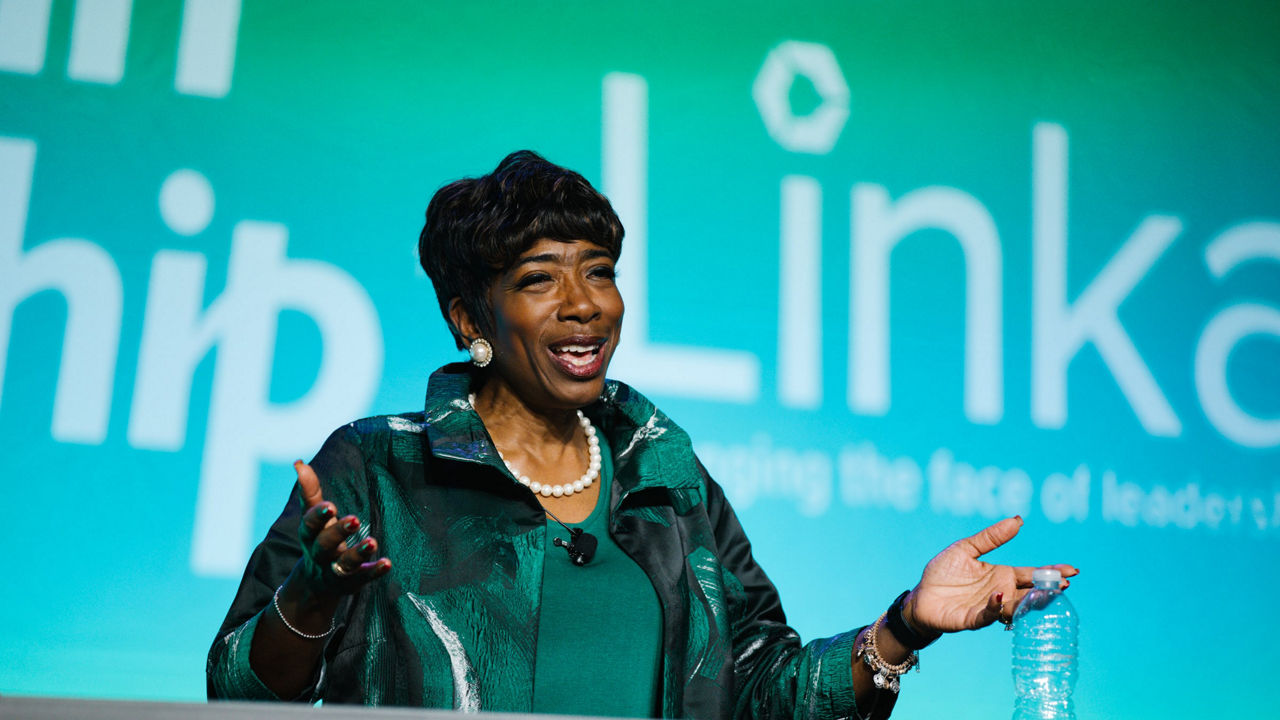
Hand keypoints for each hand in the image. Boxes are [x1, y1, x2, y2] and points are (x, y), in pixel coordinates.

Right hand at [291, 460, 391, 597]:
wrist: (315, 583)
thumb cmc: (318, 538)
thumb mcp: (313, 518)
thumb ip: (310, 492)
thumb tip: (299, 463)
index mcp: (310, 535)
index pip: (310, 524)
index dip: (319, 516)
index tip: (331, 506)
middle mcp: (320, 554)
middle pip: (325, 544)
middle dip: (339, 532)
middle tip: (355, 519)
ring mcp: (334, 570)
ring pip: (344, 564)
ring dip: (358, 553)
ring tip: (373, 542)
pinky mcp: (351, 582)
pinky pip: (363, 577)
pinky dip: (374, 571)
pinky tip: (387, 563)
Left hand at [902, 516, 1076, 634]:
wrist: (921, 595)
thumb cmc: (944, 572)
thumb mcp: (966, 548)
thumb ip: (991, 537)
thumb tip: (1018, 519)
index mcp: (1002, 575)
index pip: (1032, 574)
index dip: (1051, 572)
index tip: (1071, 571)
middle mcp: (1000, 593)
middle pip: (1029, 592)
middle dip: (1047, 589)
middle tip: (1063, 584)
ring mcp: (988, 608)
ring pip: (1014, 606)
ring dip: (1027, 600)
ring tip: (1042, 592)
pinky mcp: (972, 619)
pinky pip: (987, 615)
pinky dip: (995, 606)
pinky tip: (1000, 595)